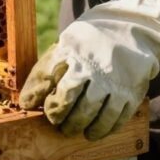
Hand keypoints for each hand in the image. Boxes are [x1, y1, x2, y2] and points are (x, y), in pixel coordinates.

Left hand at [19, 11, 159, 139]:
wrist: (131, 28)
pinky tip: (97, 131)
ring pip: (92, 112)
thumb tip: (30, 97)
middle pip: (68, 99)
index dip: (34, 94)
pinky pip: (116, 117)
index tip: (27, 105)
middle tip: (56, 122)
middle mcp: (91, 65)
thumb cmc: (90, 42)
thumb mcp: (68, 43)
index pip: (46, 75)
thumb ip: (51, 66)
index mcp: (71, 49)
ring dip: (80, 126)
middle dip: (57, 115)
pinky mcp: (132, 91)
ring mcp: (113, 79)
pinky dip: (104, 128)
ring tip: (75, 130)